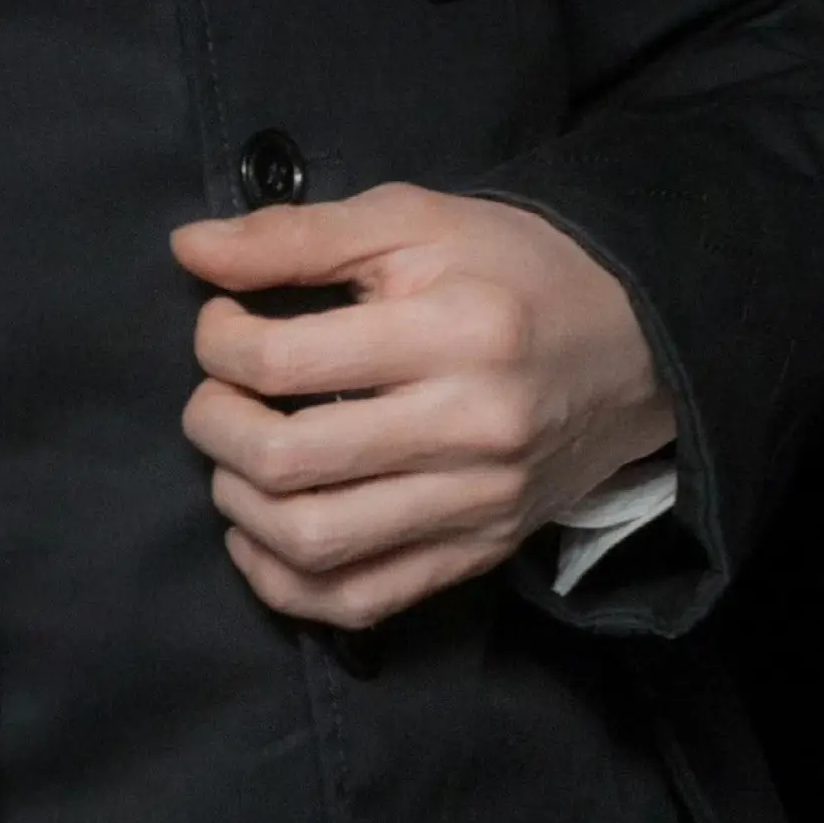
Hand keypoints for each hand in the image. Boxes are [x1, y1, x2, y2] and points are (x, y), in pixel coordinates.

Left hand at [169, 183, 675, 629]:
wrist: (635, 343)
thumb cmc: (511, 268)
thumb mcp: (412, 221)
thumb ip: (297, 236)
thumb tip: (188, 249)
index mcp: (453, 332)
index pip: (284, 360)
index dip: (219, 340)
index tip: (222, 321)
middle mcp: (469, 431)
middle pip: (287, 461)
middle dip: (211, 423)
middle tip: (214, 391)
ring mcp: (476, 506)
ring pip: (313, 543)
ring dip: (236, 503)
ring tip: (232, 455)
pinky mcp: (478, 554)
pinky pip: (359, 601)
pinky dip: (284, 583)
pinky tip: (256, 536)